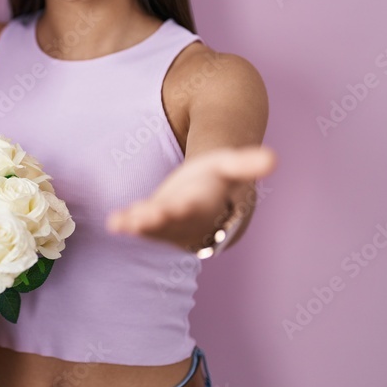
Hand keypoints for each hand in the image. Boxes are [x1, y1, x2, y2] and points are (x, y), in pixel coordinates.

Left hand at [107, 146, 276, 251]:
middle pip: (174, 222)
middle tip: (142, 219)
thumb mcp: (229, 166)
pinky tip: (113, 223)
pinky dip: (127, 224)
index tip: (173, 207)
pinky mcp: (154, 224)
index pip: (198, 209)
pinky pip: (140, 226)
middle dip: (159, 221)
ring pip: (155, 228)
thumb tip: (272, 158)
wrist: (211, 202)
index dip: (186, 209)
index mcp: (208, 204)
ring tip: (122, 223)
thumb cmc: (218, 180)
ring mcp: (170, 225)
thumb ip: (246, 163)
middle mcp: (188, 220)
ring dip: (140, 226)